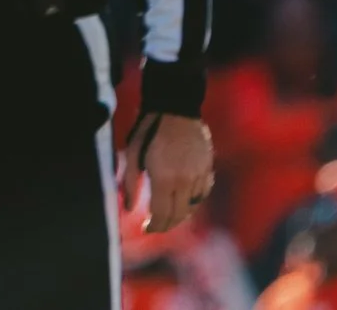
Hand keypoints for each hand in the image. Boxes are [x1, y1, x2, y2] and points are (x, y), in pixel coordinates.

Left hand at [122, 112, 213, 233]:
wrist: (175, 108)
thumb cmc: (148, 129)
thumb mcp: (132, 154)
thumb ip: (130, 183)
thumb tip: (128, 208)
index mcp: (164, 178)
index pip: (162, 214)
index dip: (154, 226)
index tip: (146, 228)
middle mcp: (185, 181)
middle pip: (178, 215)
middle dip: (166, 224)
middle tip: (155, 225)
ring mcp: (199, 176)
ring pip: (192, 206)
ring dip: (180, 214)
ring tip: (167, 214)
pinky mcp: (208, 169)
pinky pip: (203, 194)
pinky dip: (193, 201)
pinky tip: (183, 200)